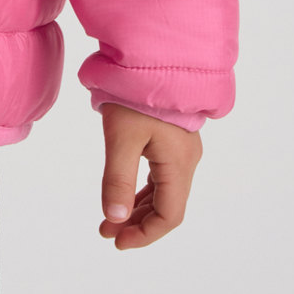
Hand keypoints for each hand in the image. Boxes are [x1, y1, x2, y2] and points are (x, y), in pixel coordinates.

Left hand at [98, 102, 201, 249]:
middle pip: (166, 206)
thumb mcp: (121, 136)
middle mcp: (186, 160)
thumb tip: (113, 217)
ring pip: (163, 190)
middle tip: (107, 231)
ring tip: (111, 218)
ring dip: (138, 207)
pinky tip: (125, 193)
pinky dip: (142, 188)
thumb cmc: (135, 92)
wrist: (151, 53)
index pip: (168, 216)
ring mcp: (181, 148)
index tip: (117, 240)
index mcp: (179, 164)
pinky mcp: (172, 137)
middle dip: (137, 223)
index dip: (144, 234)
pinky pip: (160, 174)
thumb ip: (117, 179)